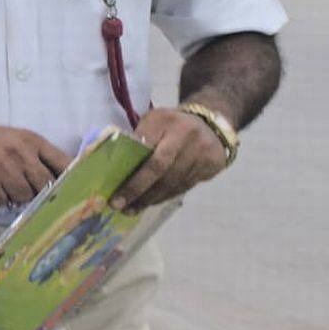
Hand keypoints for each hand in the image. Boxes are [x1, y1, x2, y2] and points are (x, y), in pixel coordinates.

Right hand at [0, 118, 73, 208]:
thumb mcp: (8, 139)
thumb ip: (30, 155)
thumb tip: (51, 180)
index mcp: (30, 140)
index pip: (63, 163)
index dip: (69, 180)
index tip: (69, 191)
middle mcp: (20, 152)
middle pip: (45, 185)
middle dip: (35, 192)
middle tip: (20, 189)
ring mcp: (3, 167)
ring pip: (23, 196)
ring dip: (12, 196)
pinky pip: (0, 201)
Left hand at [113, 105, 229, 210]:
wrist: (212, 122)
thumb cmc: (172, 123)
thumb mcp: (153, 120)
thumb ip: (138, 138)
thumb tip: (117, 167)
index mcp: (170, 123)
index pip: (149, 153)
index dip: (133, 178)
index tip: (115, 194)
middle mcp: (189, 138)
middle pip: (162, 172)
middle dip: (139, 191)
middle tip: (120, 206)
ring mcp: (203, 154)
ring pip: (174, 184)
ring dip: (151, 199)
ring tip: (132, 208)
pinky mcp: (212, 167)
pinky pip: (185, 186)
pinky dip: (166, 196)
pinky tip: (151, 201)